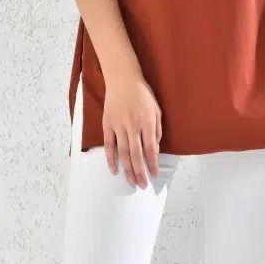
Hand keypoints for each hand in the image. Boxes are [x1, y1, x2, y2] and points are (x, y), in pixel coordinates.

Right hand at [102, 73, 161, 188]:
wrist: (122, 78)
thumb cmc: (142, 94)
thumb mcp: (156, 109)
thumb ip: (156, 130)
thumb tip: (154, 150)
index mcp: (147, 121)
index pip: (150, 149)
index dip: (152, 164)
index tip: (155, 174)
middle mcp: (133, 125)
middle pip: (136, 155)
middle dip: (140, 172)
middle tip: (143, 185)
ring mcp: (118, 125)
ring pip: (123, 153)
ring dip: (128, 170)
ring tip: (132, 182)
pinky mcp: (107, 124)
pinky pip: (109, 145)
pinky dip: (110, 159)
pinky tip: (114, 170)